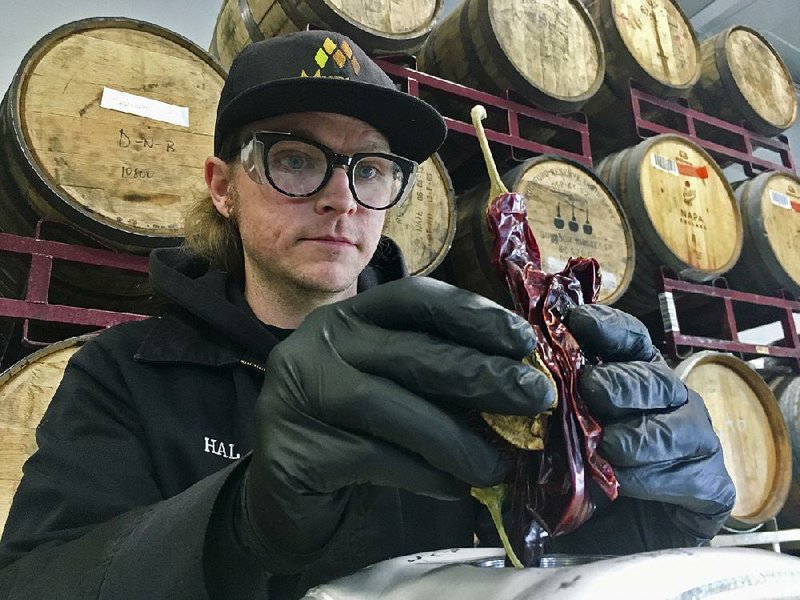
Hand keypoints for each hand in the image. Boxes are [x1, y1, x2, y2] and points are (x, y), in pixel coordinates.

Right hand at [243, 277, 554, 570]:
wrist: (285, 496)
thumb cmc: (352, 434)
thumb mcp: (392, 388)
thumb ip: (436, 376)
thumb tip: (518, 381)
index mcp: (347, 317)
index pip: (415, 298)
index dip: (473, 314)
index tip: (523, 340)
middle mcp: (317, 342)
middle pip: (411, 351)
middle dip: (482, 374)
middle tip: (535, 397)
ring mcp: (298, 392)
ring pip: (391, 405)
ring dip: (455, 437)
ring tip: (496, 465)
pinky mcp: (292, 447)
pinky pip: (373, 457)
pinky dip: (423, 473)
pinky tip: (455, 487)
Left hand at [565, 304, 734, 547]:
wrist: (627, 538)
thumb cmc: (591, 480)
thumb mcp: (561, 445)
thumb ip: (547, 420)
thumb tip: (512, 395)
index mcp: (634, 380)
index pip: (629, 340)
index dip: (607, 327)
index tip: (577, 321)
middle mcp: (670, 402)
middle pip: (654, 379)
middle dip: (622, 381)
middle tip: (591, 388)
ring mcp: (696, 440)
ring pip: (679, 425)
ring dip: (641, 434)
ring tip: (608, 445)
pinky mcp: (712, 485)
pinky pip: (690, 476)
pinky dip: (655, 479)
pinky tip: (627, 485)